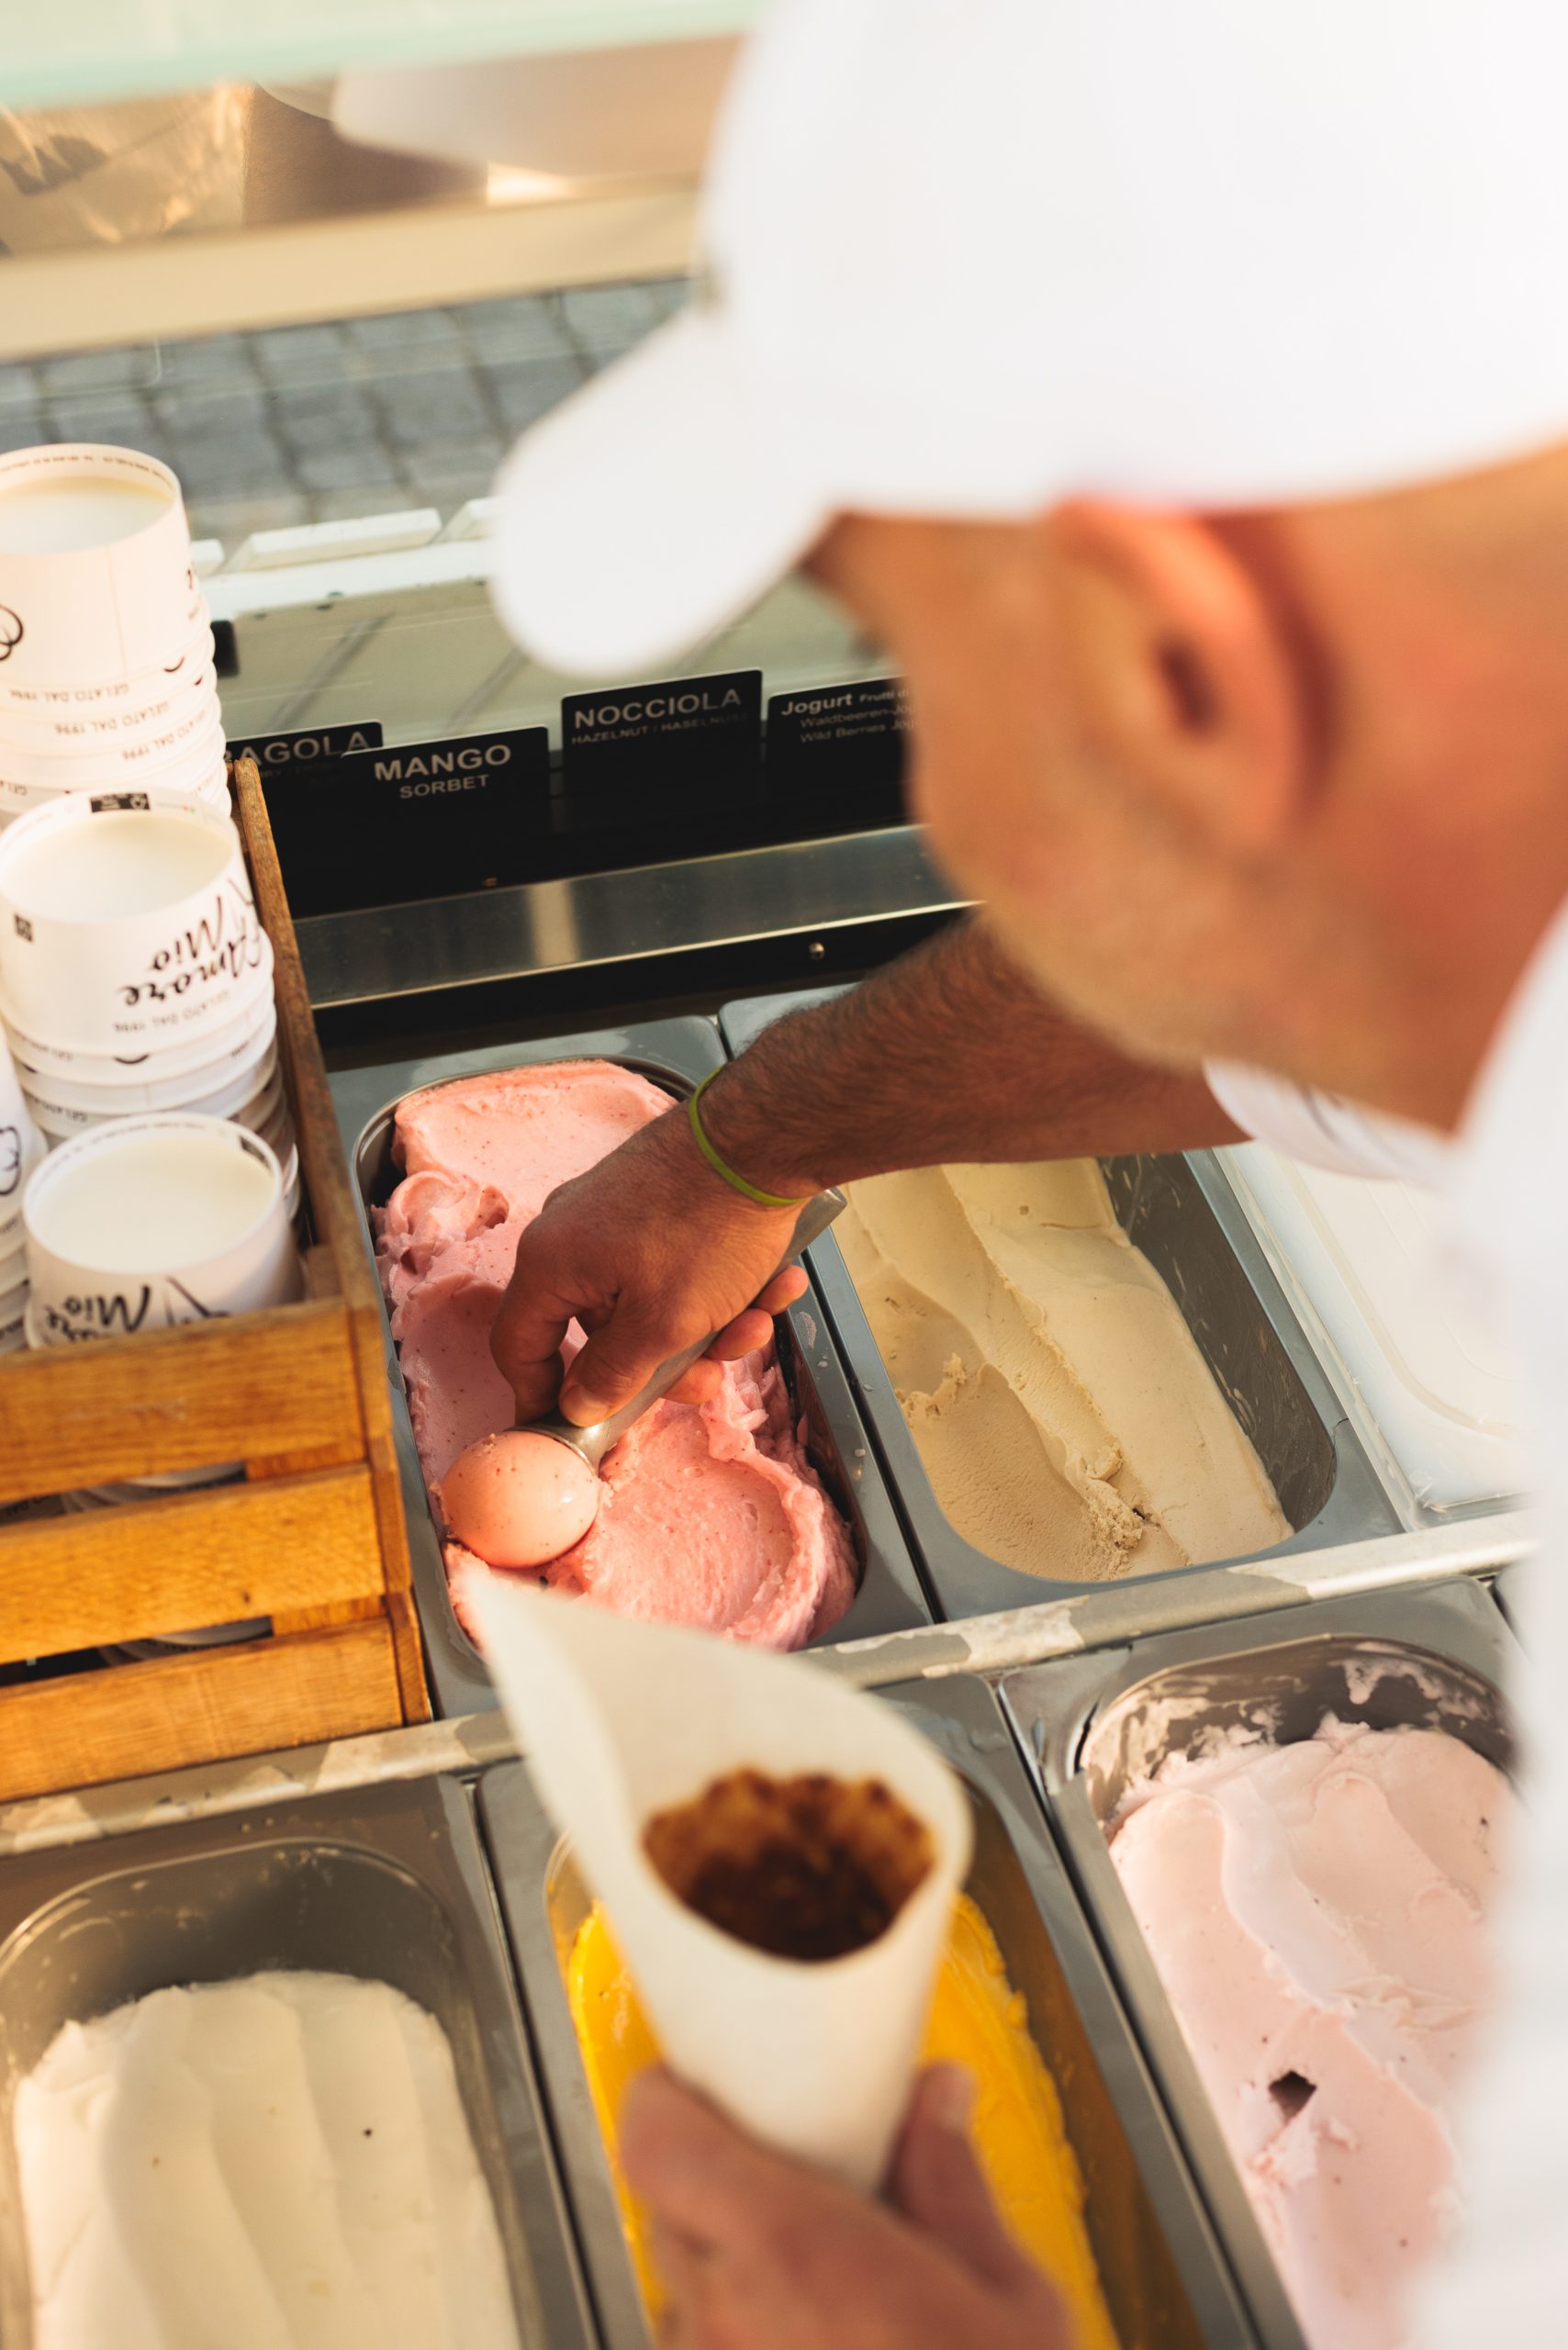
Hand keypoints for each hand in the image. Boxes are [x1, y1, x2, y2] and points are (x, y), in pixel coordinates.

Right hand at [490, 1105, 807, 1425]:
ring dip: (708, 1327)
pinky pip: (680, 1265)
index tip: (569, 1431)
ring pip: (652, 1300)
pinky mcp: (660, 1200)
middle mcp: (573, 1233)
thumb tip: (578, 1405)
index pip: (518, 1344)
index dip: (538, 1396)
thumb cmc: (706, 1228)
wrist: (764, 1137)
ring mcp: (617, 1214)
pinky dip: (723, 1286)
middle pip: (602, 1329)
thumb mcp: (662, 1323)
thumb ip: (614, 1373)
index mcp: (552, 1262)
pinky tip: (774, 1285)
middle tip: (709, 1380)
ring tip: (758, 1322)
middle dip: (664, 1364)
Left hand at [621, 2065, 1080, 2349]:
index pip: (658, 2138)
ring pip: (684, 2303)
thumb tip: (935, 2101)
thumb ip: (951, 2182)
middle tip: (796, 2187)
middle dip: (726, 2190)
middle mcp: (722, 2322)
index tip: (700, 2082)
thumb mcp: (1009, 2299)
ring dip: (731, 2285)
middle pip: (671, 2212)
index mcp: (790, 2251)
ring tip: (817, 2301)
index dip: (669, 2099)